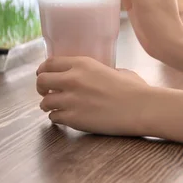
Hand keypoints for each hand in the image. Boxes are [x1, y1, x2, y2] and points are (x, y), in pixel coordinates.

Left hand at [36, 57, 150, 135]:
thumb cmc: (135, 89)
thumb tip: (95, 78)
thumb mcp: (115, 70)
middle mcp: (72, 79)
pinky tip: (66, 118)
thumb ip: (100, 71)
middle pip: (41, 81)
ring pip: (44, 102)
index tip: (45, 75)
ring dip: (48, 105)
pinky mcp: (73, 118)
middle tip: (47, 93)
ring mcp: (71, 100)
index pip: (49, 63)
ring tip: (56, 107)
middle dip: (41, 88)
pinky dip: (58, 118)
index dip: (44, 70)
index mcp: (82, 64)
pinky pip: (54, 117)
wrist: (141, 108)